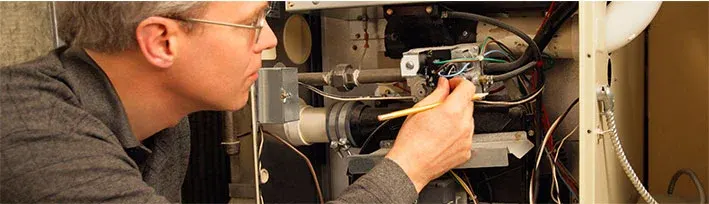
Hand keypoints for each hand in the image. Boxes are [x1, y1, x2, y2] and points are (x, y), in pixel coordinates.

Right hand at [385, 77, 475, 191]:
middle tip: (442, 104)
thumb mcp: (420, 109)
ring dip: (457, 117)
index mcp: (453, 111)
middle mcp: (464, 125)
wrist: (411, 166)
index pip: (468, 87)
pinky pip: (466, 135)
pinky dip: (457, 133)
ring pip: (468, 119)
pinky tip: (442, 136)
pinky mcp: (466, 151)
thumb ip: (437, 93)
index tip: (452, 84)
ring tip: (439, 124)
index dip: (459, 82)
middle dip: (457, 100)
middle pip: (468, 102)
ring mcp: (466, 139)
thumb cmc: (411, 142)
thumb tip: (443, 85)